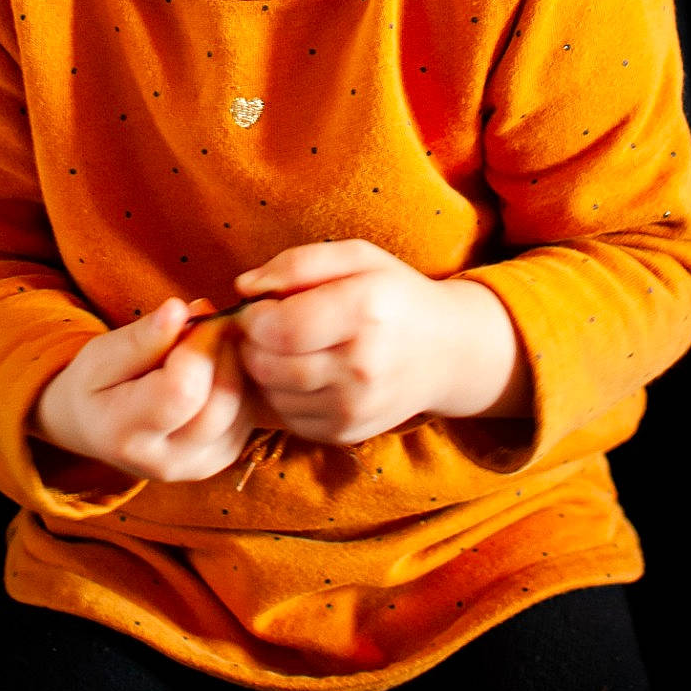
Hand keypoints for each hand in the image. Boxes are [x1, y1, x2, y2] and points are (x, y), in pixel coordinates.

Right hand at [32, 299, 260, 483]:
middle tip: (206, 322)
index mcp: (127, 434)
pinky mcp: (224, 458)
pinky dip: (240, 381)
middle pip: (222, 400)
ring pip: (243, 406)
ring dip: (235, 363)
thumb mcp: (102, 354)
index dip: (199, 342)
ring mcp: (200, 466)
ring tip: (206, 344)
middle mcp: (168, 461)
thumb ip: (142, 337)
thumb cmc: (95, 385)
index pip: (183, 390)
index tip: (193, 314)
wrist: (95, 429)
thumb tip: (179, 310)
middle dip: (223, 349)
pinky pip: (250, 413)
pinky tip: (215, 367)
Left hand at [233, 240, 530, 446]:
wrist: (446, 352)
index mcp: (365, 311)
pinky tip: (305, 373)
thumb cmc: (393, 295)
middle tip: (269, 327)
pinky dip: (284, 395)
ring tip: (287, 348)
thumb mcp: (356, 257)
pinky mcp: (348, 433)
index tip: (262, 306)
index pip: (278, 328)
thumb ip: (297, 263)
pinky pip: (289, 417)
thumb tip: (244, 287)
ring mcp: (356, 407)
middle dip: (254, 344)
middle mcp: (363, 366)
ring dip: (265, 371)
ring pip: (272, 394)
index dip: (254, 316)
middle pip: (268, 365)